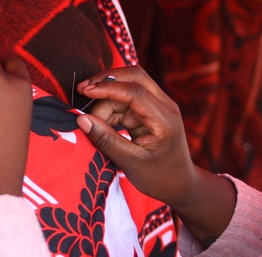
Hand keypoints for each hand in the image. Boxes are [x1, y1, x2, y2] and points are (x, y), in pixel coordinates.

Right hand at [75, 66, 195, 203]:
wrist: (180, 185)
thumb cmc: (159, 177)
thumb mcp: (131, 162)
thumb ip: (106, 140)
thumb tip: (82, 119)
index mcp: (165, 119)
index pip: (135, 92)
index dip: (108, 88)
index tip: (84, 91)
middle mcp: (165, 106)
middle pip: (134, 76)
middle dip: (106, 80)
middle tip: (82, 90)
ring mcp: (158, 105)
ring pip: (127, 86)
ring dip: (106, 98)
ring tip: (94, 122)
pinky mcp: (149, 109)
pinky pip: (126, 98)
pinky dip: (111, 107)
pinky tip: (103, 124)